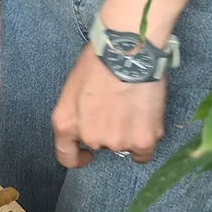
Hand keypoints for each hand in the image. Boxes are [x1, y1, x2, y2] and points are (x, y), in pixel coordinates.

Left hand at [52, 45, 166, 167]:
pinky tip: (145, 121)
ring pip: (123, 145)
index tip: (87, 155)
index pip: (66, 156)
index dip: (78, 157)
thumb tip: (89, 123)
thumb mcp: (73, 89)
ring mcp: (117, 142)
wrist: (127, 54)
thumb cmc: (98, 62)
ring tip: (131, 105)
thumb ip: (77, 113)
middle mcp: (89, 137)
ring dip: (127, 132)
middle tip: (116, 107)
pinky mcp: (142, 142)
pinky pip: (143, 152)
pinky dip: (144, 141)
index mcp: (66, 123)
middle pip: (100, 144)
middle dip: (107, 131)